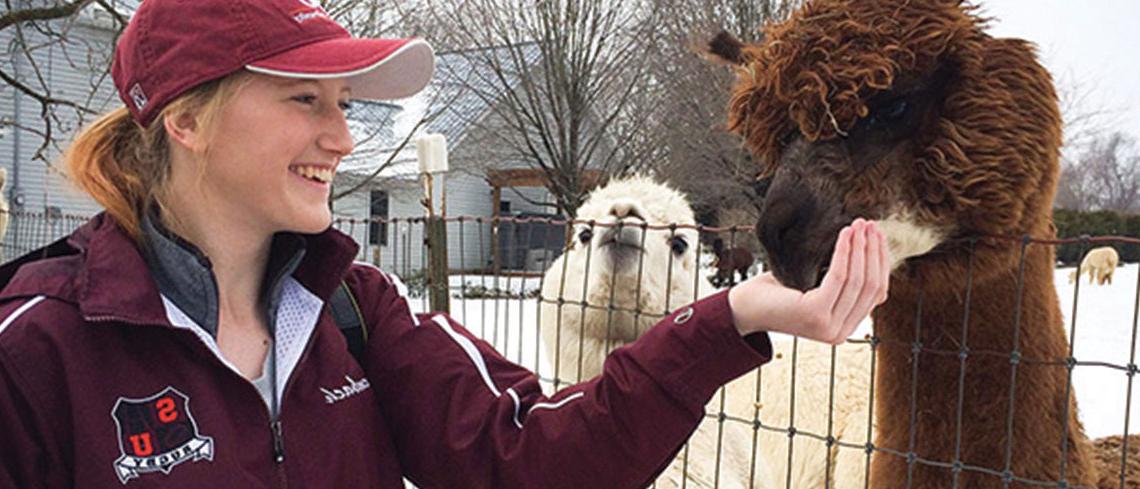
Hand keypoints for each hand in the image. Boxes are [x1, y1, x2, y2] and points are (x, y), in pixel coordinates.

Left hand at [728, 219, 889, 343]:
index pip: (876, 294)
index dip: (880, 262)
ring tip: (859, 224)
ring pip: (858, 280)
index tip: (878, 237)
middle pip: (871, 286)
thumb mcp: (817, 288)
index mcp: (843, 329)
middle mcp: (840, 333)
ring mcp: (829, 326)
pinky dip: (844, 251)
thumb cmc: (778, 292)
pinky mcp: (816, 313)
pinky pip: (839, 276)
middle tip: (871, 225)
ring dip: (861, 248)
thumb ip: (842, 283)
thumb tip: (869, 252)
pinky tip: (844, 233)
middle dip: (873, 251)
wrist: (744, 307)